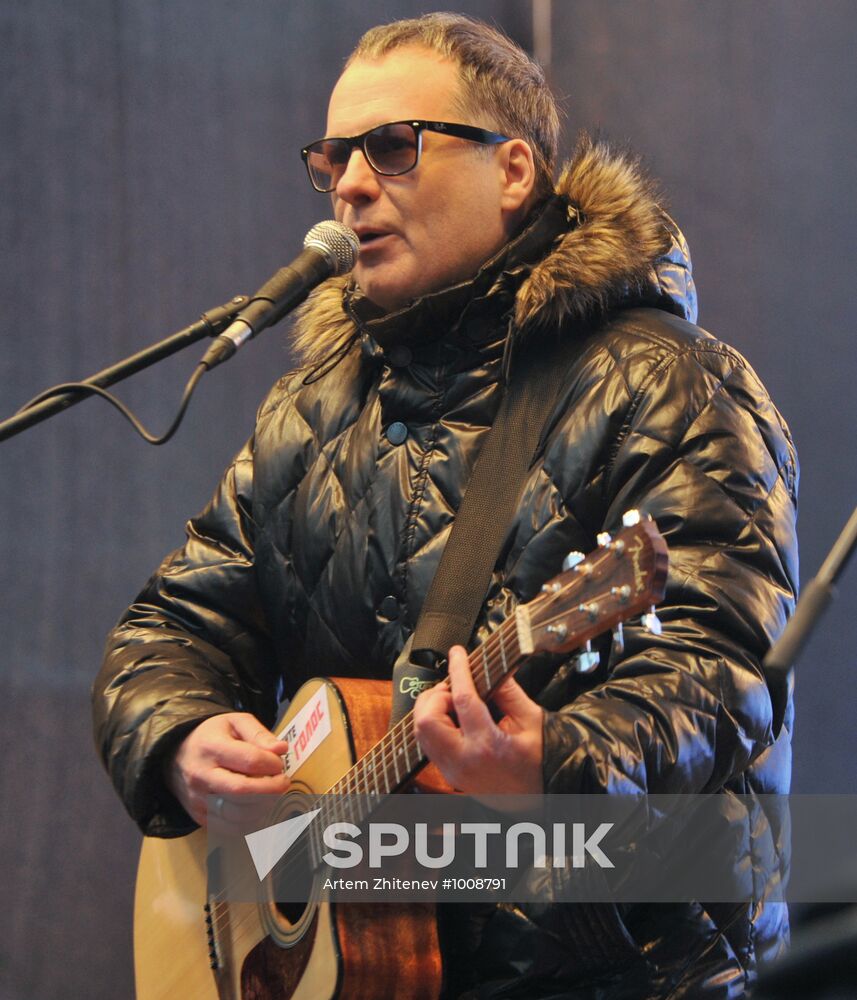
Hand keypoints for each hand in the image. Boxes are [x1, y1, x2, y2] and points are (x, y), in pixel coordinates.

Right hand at [165, 712, 289, 830]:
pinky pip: (230, 828)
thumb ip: (259, 733)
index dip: (272, 764)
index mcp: (211, 747)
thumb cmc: (212, 737)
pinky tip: (258, 808)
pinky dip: (250, 822)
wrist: (176, 756)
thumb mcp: (234, 722)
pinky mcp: (199, 817)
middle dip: (271, 789)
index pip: (250, 760)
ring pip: (237, 814)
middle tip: (283, 782)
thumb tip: (281, 749)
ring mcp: (198, 799)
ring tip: (271, 795)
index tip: (279, 763)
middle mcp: (201, 775)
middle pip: (243, 791)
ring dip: (263, 807)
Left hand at [412, 645, 543, 794]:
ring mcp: (453, 772)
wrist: (542, 799)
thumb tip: (490, 667)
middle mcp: (463, 762)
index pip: (462, 699)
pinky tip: (453, 718)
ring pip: (420, 733)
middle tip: (455, 688)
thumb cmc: (542, 762)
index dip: (458, 670)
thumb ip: (508, 691)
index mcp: (487, 746)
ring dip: (431, 710)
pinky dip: (434, 725)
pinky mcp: (449, 776)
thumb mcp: (532, 720)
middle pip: (425, 720)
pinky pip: (428, 745)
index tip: (457, 653)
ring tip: (454, 702)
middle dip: (435, 695)